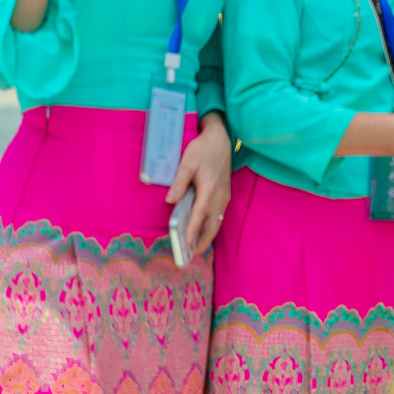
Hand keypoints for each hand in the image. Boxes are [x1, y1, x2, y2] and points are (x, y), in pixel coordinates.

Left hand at [166, 112, 231, 257]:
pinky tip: (202, 231)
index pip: (199, 215)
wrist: (220, 138)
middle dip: (203, 241)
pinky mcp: (224, 194)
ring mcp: (224, 196)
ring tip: (195, 248)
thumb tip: (170, 201)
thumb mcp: (187, 162)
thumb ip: (179, 182)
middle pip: (213, 225)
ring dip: (207, 235)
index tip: (186, 245)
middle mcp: (219, 196)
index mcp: (210, 189)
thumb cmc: (202, 150)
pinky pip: (218, 215)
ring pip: (217, 221)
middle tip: (191, 255)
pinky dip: (211, 226)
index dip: (192, 231)